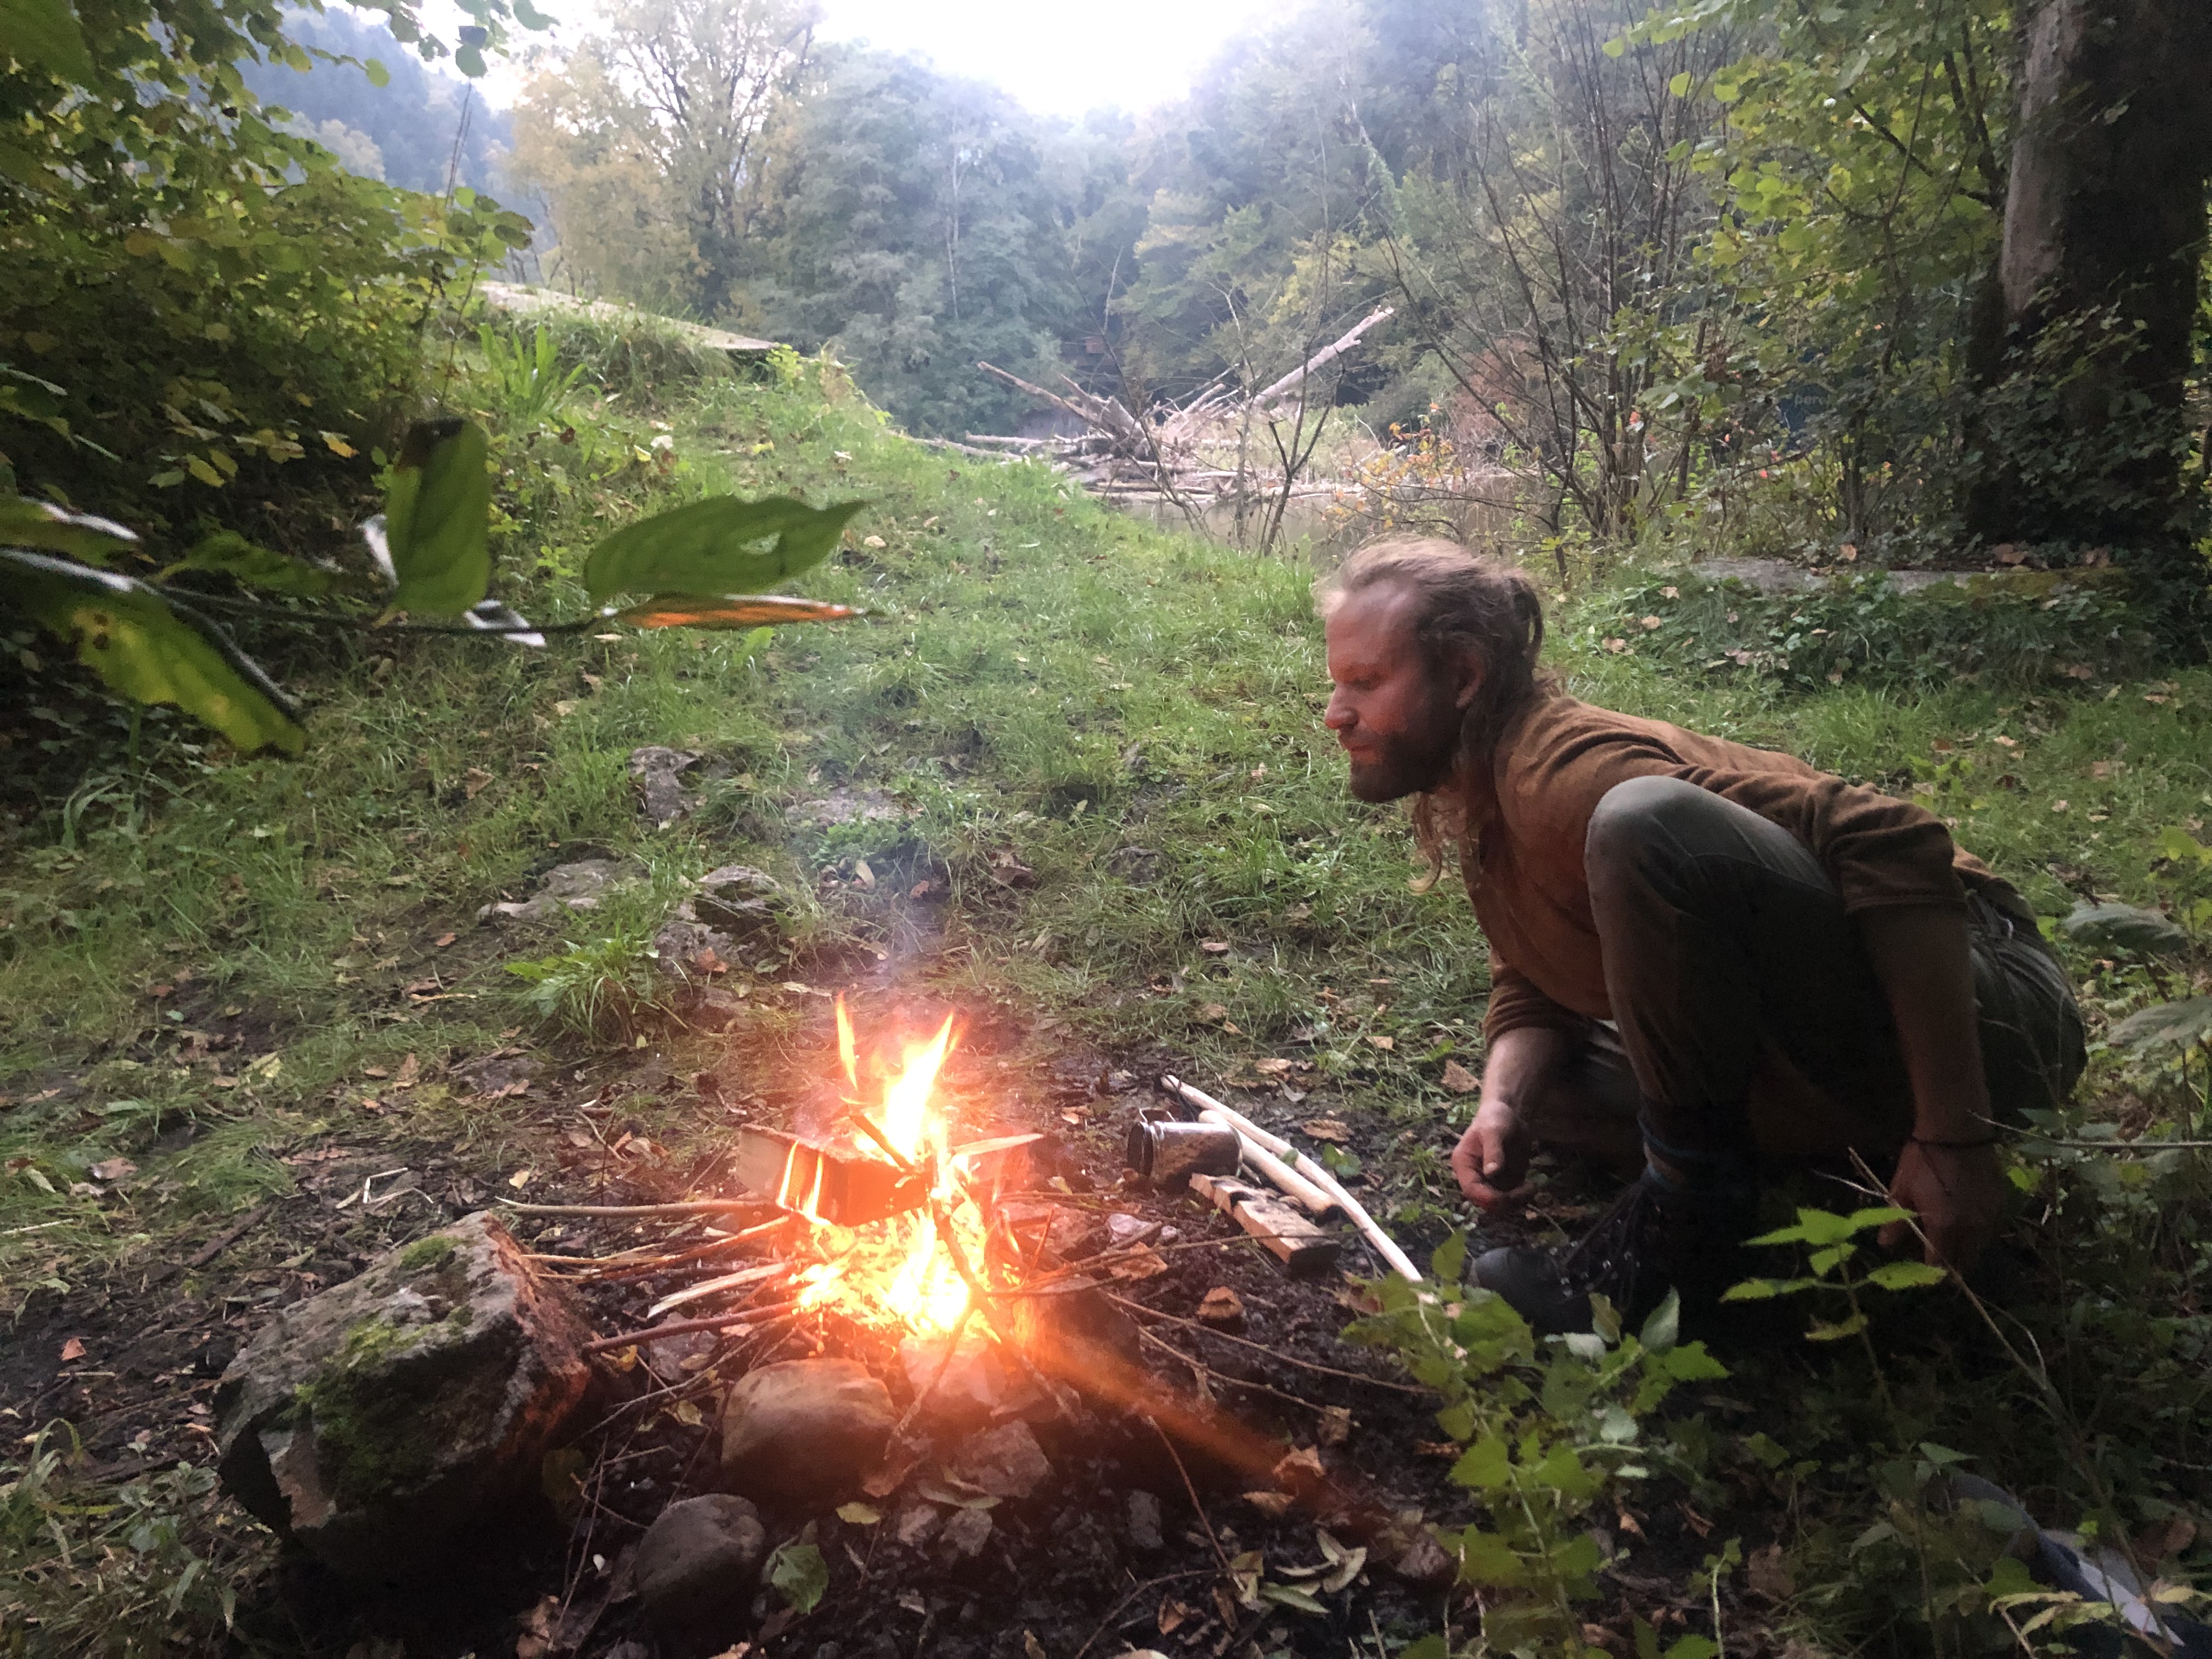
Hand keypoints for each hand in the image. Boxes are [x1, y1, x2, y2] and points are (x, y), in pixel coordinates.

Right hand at [1452, 1097, 1532, 1209]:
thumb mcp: (1494, 1131)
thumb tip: (1492, 1173)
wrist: (1509, 1114)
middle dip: (1506, 1201)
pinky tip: (1532, 1186)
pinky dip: (1521, 1197)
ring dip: (1516, 1201)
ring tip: (1532, 1188)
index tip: (1509, 1197)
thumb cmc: (1496, 1118)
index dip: (1489, 1198)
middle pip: (1485, 1202)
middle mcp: (1474, 1177)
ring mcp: (1489, 1181)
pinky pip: (1511, 1198)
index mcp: (1464, 1165)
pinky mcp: (1504, 1182)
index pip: (1472, 1190)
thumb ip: (1493, 1151)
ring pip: (1500, 1204)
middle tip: (1527, 1190)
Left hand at [1879, 1138, 2006, 1271]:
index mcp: (1945, 1227)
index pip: (1940, 1264)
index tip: (1921, 1270)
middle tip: (1935, 1256)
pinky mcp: (2002, 1205)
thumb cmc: (1923, 1159)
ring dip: (1966, 1250)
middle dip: (1950, 1264)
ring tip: (1951, 1240)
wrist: (1957, 1131)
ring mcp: (1990, 1217)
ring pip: (1980, 1248)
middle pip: (1964, 1261)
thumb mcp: (1903, 1190)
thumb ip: (1897, 1223)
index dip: (1930, 1272)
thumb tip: (1885, 1246)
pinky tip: (1967, 1224)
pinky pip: (1991, 1231)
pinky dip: (1980, 1234)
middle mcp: (1972, 1229)